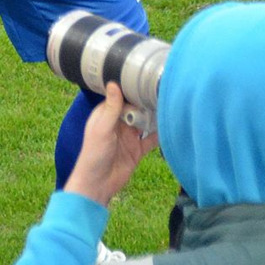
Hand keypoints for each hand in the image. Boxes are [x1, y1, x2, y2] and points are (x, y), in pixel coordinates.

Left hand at [63, 83, 159, 207]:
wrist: (98, 184)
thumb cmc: (94, 154)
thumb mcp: (103, 129)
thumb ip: (112, 108)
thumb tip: (113, 83)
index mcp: (105, 116)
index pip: (121, 99)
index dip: (132, 91)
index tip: (147, 81)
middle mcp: (118, 124)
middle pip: (135, 109)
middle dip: (146, 103)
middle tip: (163, 93)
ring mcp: (129, 137)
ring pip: (145, 123)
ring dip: (155, 118)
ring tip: (170, 106)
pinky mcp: (137, 150)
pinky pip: (151, 139)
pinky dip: (160, 134)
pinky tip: (171, 127)